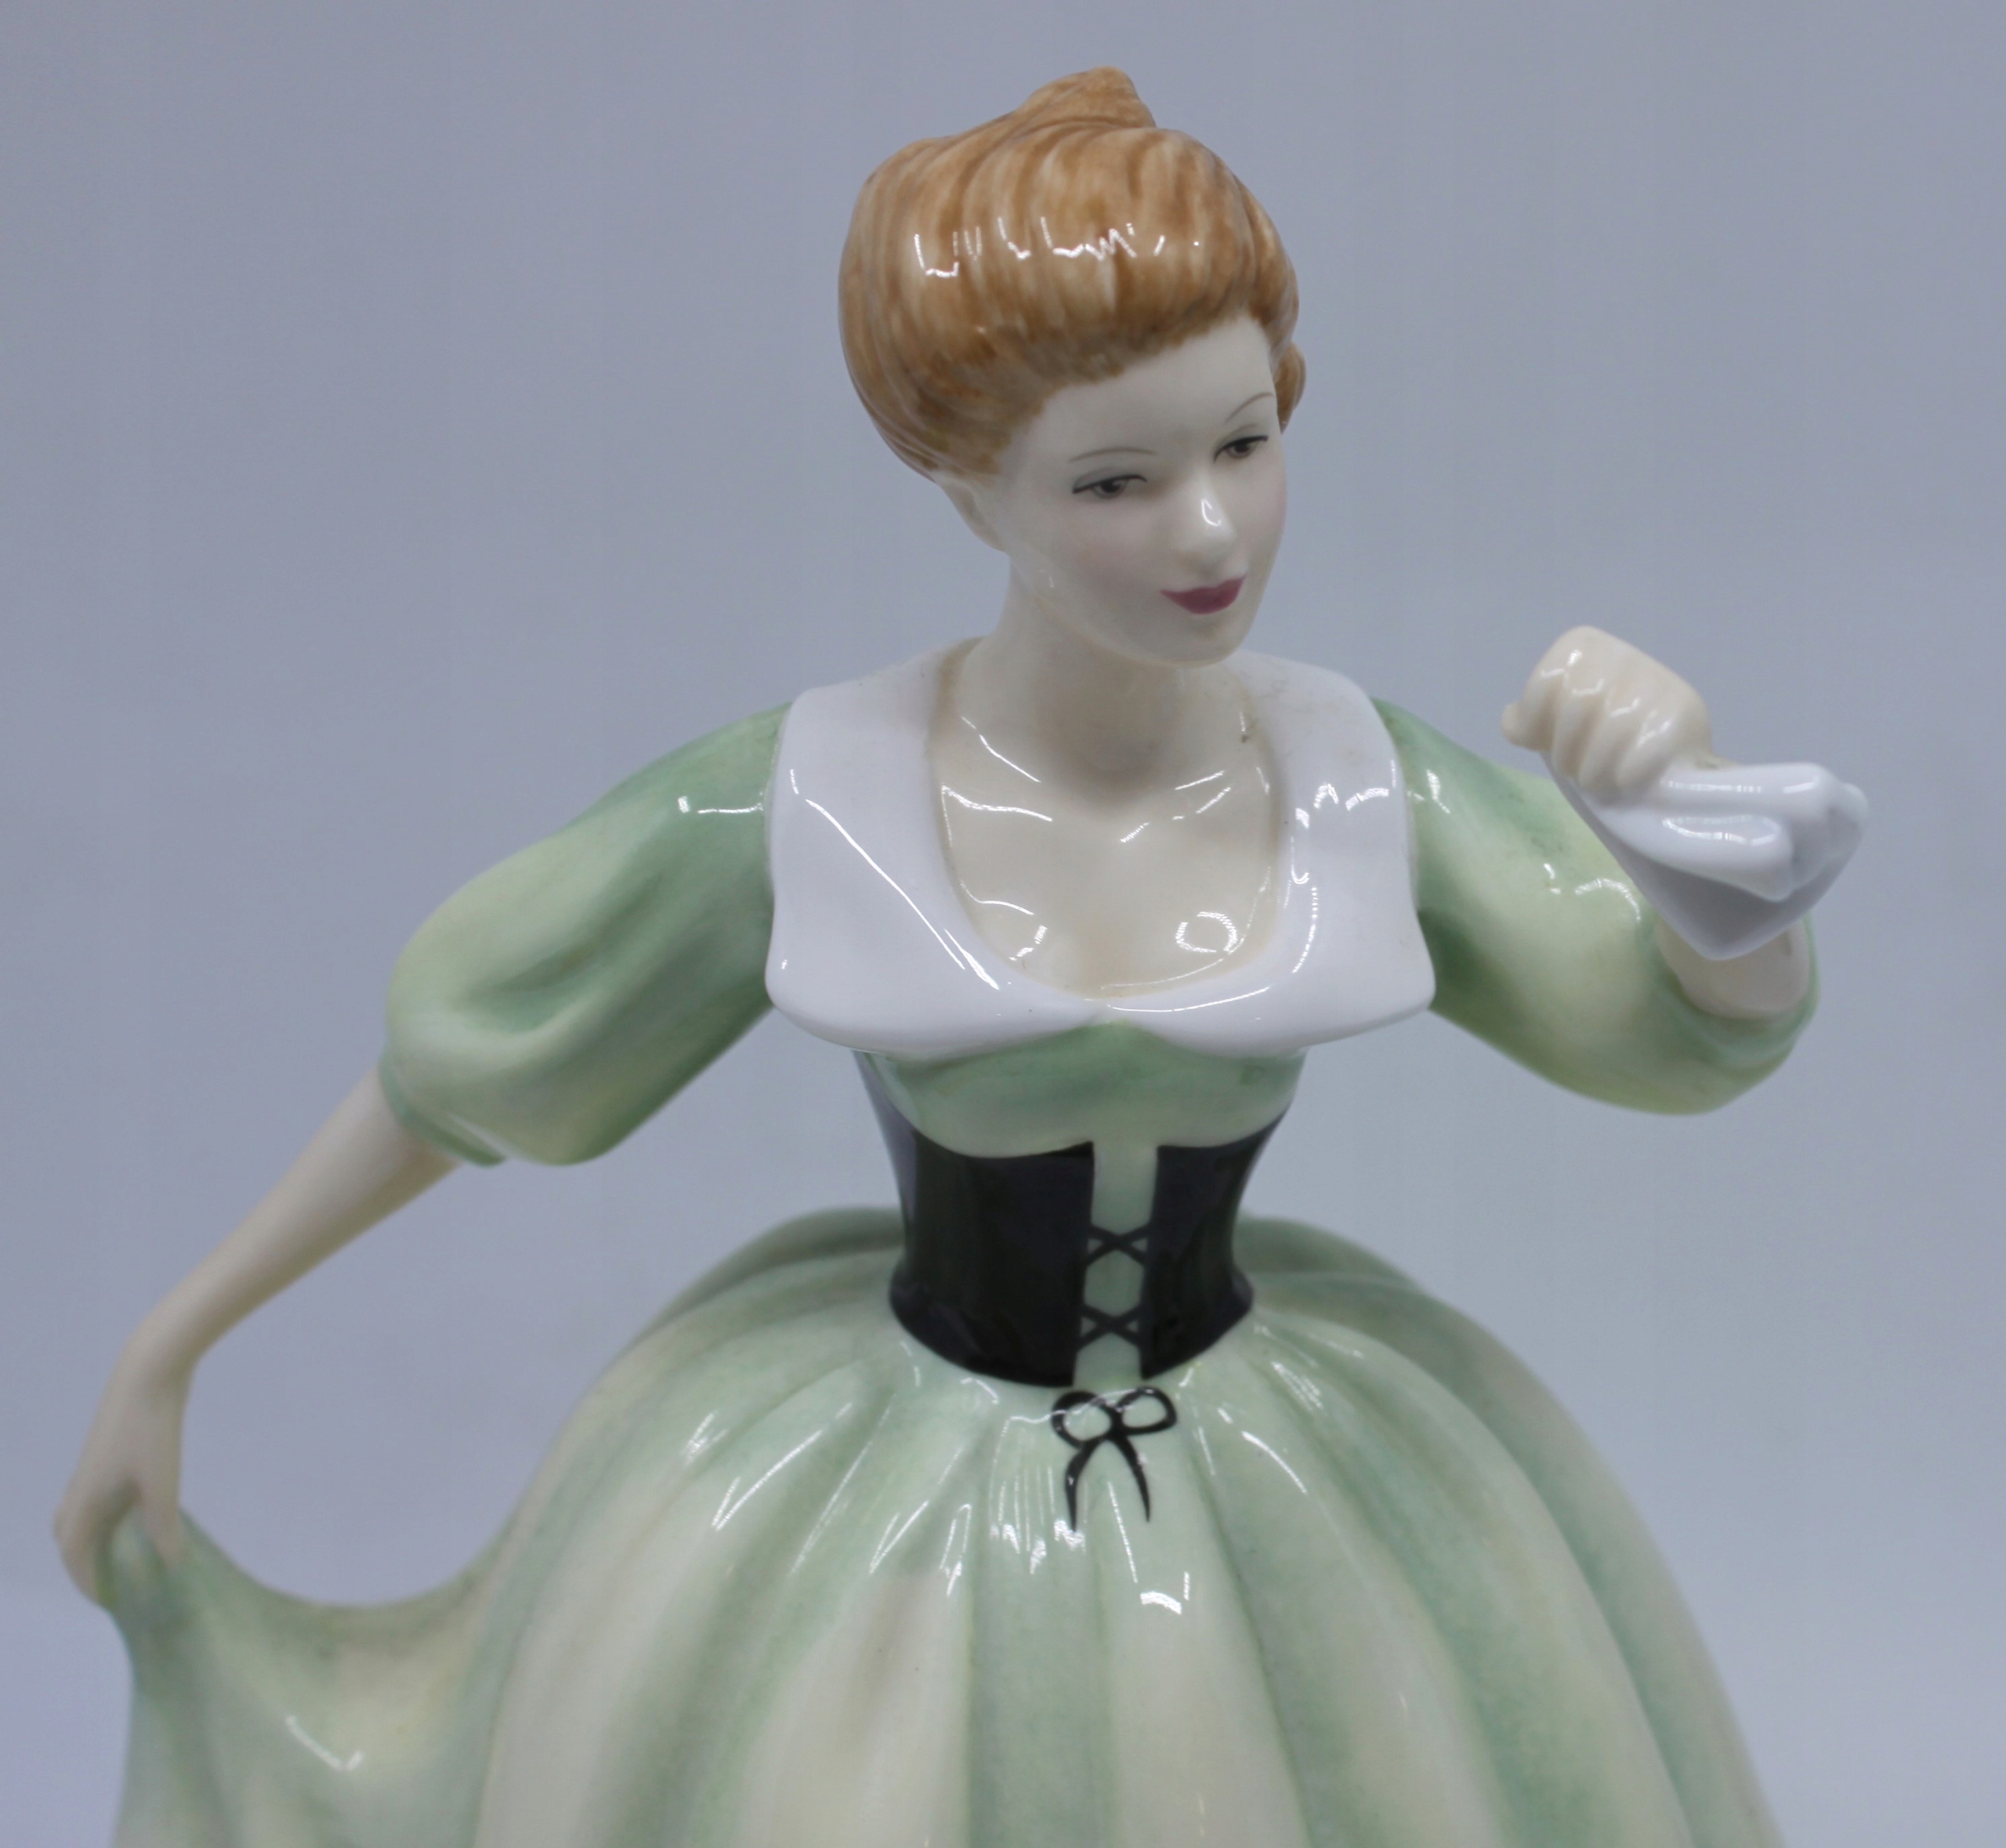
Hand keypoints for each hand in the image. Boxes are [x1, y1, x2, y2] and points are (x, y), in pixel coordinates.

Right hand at [54, 1336, 190, 1602]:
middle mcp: (80, 1486)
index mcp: (84, 1501)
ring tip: (125, 1552)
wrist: (149, 1371)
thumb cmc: (151, 1430)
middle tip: (111, 1582)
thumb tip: (171, 1565)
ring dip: (94, 1535)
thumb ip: (163, 1527)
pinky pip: (98, 1493)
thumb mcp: (162, 1485)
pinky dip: (108, 1511)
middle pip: (69, 1536)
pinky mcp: (109, 1450)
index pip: (75, 1555)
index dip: (88, 1582)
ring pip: (81, 1512)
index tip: (108, 1604)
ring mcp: (92, 1466)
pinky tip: (141, 1510)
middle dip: (83, 1563)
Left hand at [1502, 626, 1713, 800]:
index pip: (1544, 683)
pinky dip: (1624, 776)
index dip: (1535, 723)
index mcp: (1583, 645)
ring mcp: (1657, 681)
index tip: (1545, 742)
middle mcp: (1623, 653)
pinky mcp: (1683, 714)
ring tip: (1595, 779)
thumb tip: (1513, 720)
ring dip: (1592, 771)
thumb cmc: (1596, 733)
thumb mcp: (1554, 723)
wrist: (1664, 751)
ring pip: (1609, 733)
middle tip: (1574, 769)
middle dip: (1565, 753)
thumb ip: (1528, 720)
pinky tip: (1626, 779)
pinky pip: (1639, 753)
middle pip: (1575, 709)